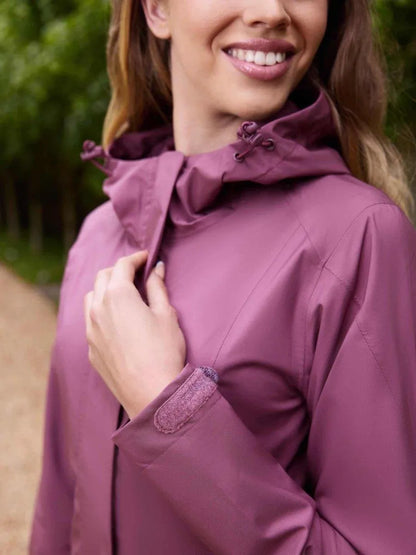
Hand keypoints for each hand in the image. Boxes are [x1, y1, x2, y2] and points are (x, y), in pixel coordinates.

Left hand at [83, 251, 186, 418]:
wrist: (151, 393)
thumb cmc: (164, 351)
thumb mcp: (167, 314)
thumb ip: (158, 288)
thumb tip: (156, 269)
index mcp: (118, 295)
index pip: (122, 265)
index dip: (136, 258)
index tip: (146, 257)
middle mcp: (98, 309)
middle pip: (103, 277)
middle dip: (118, 270)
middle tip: (136, 272)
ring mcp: (91, 330)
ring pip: (91, 298)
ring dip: (105, 289)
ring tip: (122, 294)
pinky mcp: (91, 349)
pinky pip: (91, 321)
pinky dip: (101, 312)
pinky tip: (116, 320)